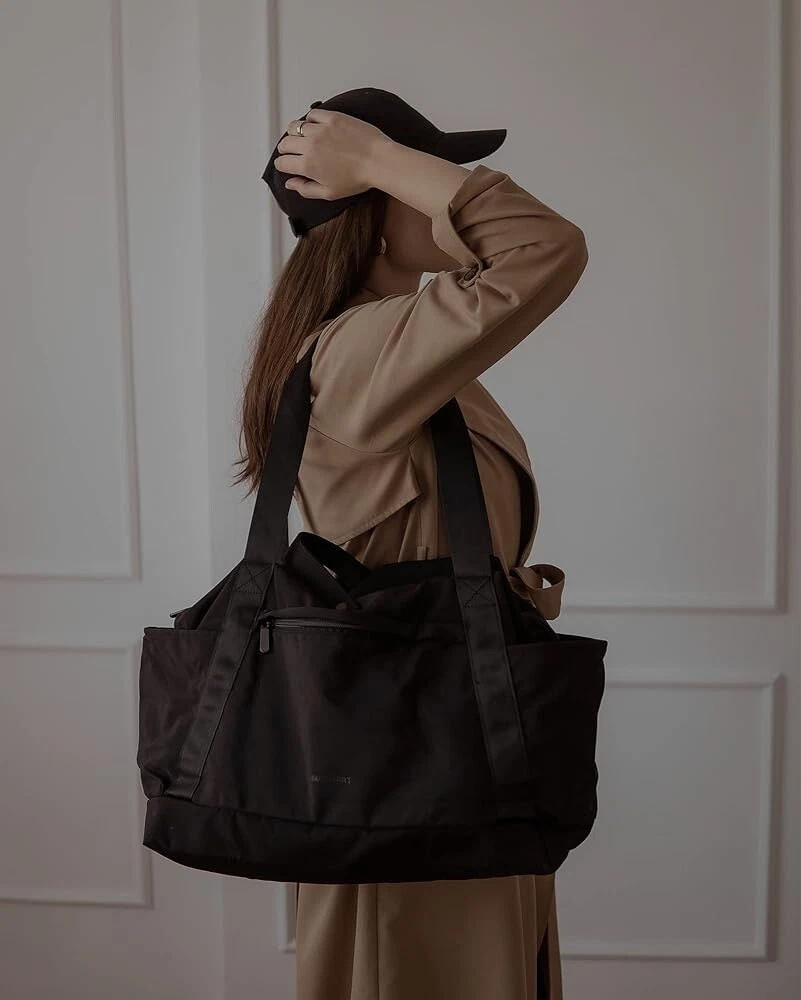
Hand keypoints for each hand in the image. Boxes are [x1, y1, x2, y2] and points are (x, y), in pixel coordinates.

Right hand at [274, 108, 389, 199]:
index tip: (287, 165)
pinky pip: (312, 114)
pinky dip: (310, 119)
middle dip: (286, 149)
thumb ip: (306, 189)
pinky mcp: (332, 117)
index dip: (282, 165)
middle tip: (292, 152)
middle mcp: (310, 145)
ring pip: (294, 126)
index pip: (282, 163)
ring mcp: (320, 129)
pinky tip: (315, 126)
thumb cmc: (357, 179)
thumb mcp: (330, 192)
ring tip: (302, 138)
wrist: (378, 161)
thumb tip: (290, 184)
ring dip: (294, 133)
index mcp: (307, 165)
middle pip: (285, 143)